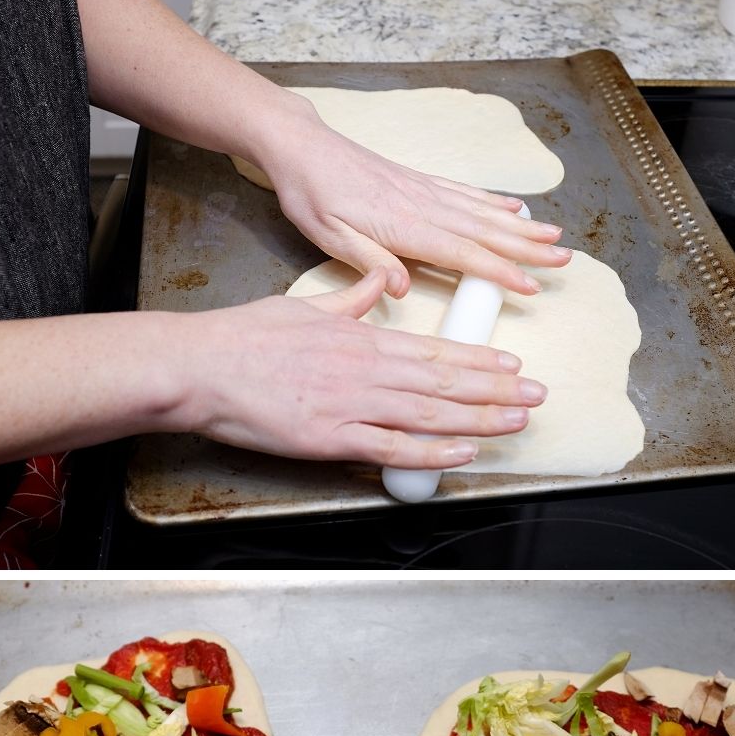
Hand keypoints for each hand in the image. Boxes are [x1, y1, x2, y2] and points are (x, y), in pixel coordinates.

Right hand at [167, 270, 547, 469]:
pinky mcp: (328, 438)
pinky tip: (462, 453)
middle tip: (536, 397)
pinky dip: (430, 453)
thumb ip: (348, 297)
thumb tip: (381, 282)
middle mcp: (364, 370)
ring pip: (429, 414)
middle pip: (444, 382)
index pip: (432, 349)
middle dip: (496, 391)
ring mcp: (349, 405)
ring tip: (516, 423)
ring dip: (479, 419)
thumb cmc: (241, 338)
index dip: (478, 359)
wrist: (198, 366)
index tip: (511, 365)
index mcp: (358, 337)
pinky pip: (391, 448)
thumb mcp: (303, 305)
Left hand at [256, 104, 572, 297]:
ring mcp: (423, 189)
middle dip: (526, 248)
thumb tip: (401, 289)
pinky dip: (493, 201)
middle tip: (564, 260)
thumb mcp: (329, 237)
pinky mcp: (417, 179)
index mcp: (402, 225)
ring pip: (481, 211)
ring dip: (519, 225)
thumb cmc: (311, 196)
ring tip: (554, 236)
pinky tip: (513, 207)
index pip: (461, 253)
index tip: (530, 286)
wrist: (302, 147)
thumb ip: (369, 262)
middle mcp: (421, 204)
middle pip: (484, 231)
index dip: (498, 271)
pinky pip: (464, 192)